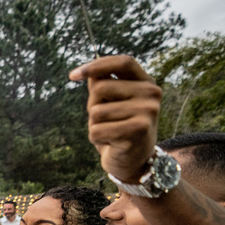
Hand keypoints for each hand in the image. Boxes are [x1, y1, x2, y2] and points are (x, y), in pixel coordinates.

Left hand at [70, 55, 161, 182]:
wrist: (134, 162)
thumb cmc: (118, 128)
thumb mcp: (111, 103)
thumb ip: (102, 85)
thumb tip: (88, 72)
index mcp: (146, 82)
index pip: (123, 62)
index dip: (96, 65)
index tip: (72, 76)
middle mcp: (151, 93)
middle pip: (100, 88)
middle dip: (93, 106)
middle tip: (106, 120)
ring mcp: (147, 111)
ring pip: (96, 112)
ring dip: (95, 125)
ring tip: (111, 132)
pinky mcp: (138, 129)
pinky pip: (96, 130)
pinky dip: (97, 139)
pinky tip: (112, 143)